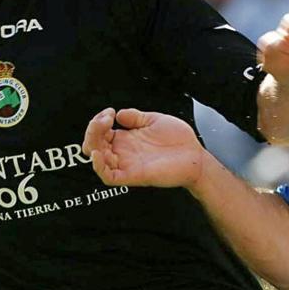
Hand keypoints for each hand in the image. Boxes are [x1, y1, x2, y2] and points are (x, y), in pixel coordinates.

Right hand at [82, 108, 204, 188]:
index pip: (101, 133)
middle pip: (95, 145)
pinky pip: (109, 177)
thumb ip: (136, 117)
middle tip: (104, 119)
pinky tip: (98, 154)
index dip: (98, 122)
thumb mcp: (154, 120)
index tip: (108, 112)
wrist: (196, 156)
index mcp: (128, 139)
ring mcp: (127, 164)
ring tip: (102, 128)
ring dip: (93, 143)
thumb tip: (119, 113)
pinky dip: (99, 167)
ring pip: (98, 159)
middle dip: (93, 129)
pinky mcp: (133, 176)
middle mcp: (124, 152)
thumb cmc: (179, 141)